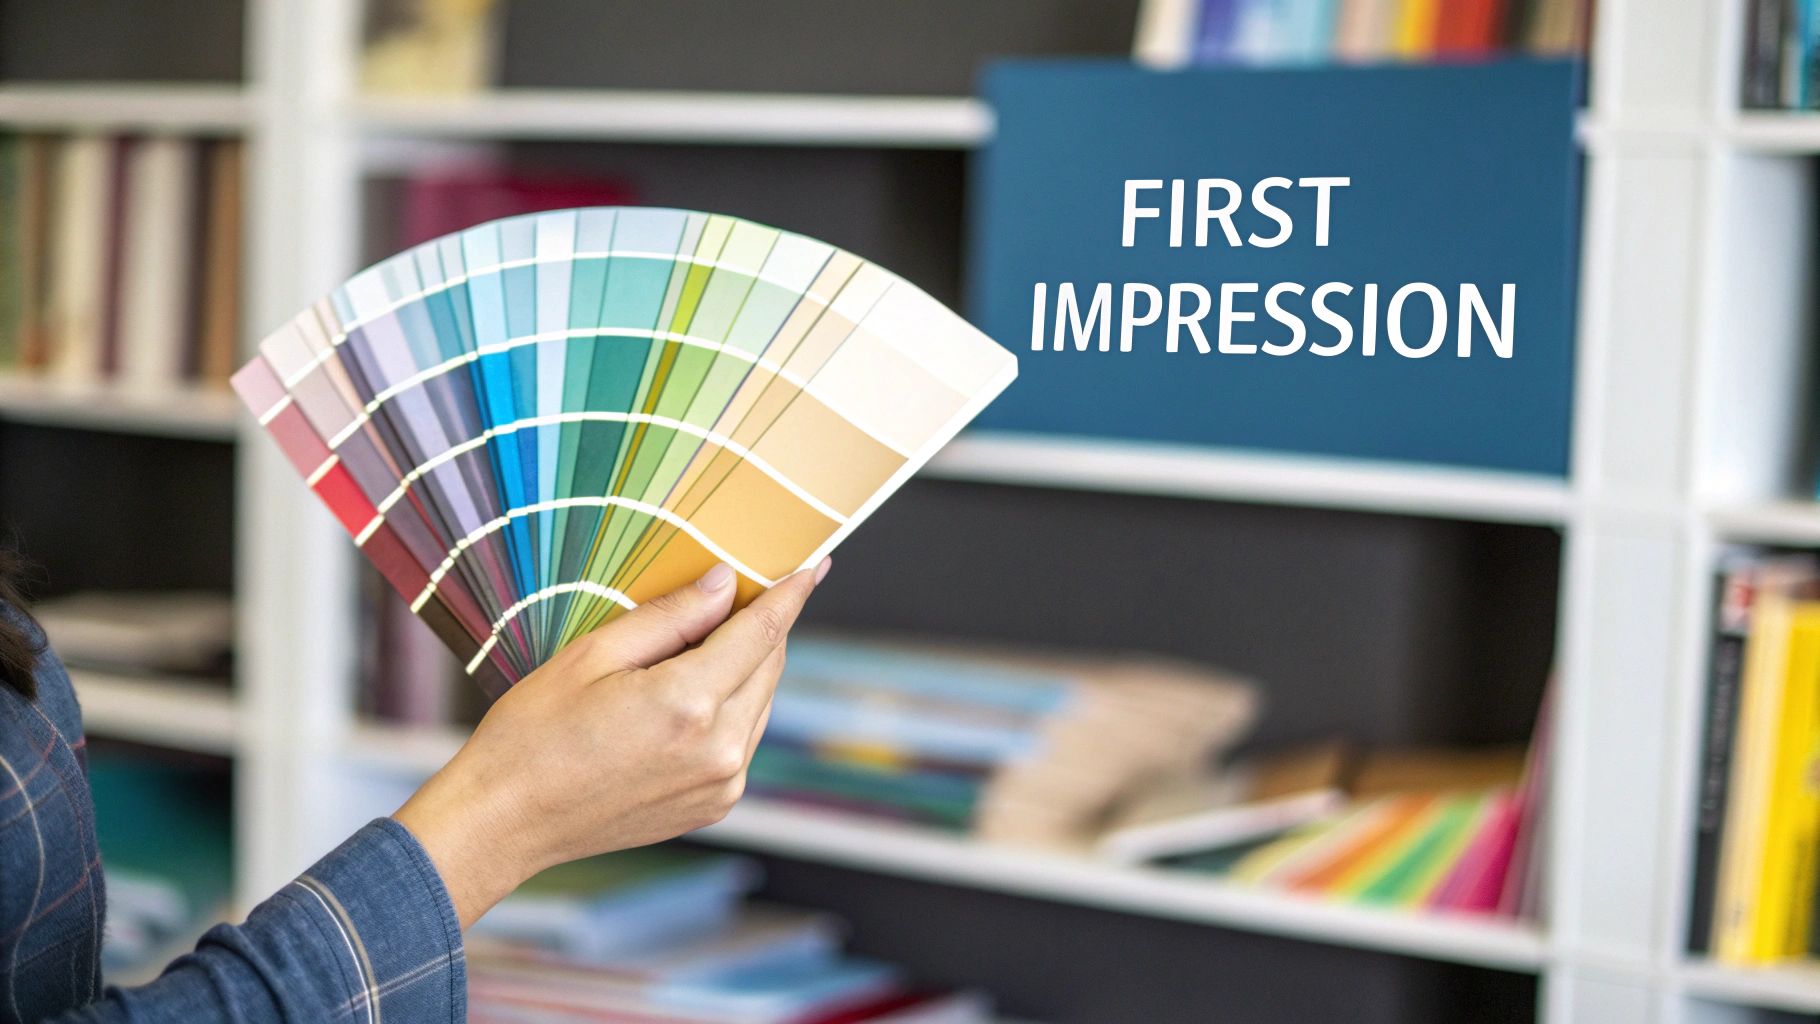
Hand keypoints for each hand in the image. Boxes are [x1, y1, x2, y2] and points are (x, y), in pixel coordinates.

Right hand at [393, 558, 826, 926]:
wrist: (506, 821)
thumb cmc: (534, 734)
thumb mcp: (593, 655)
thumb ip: (671, 617)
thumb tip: (726, 584)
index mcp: (689, 704)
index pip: (762, 632)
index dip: (791, 593)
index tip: (814, 564)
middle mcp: (720, 750)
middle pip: (768, 665)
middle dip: (758, 626)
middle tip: (729, 596)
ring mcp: (722, 784)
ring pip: (758, 702)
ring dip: (743, 668)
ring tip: (690, 650)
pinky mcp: (714, 805)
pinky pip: (741, 739)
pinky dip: (729, 708)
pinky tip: (682, 698)